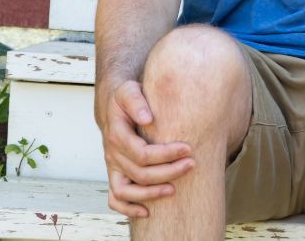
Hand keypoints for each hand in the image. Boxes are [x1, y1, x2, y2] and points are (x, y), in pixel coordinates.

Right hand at [99, 80, 194, 217]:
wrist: (114, 105)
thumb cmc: (127, 97)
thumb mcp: (129, 91)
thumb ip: (137, 101)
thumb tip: (147, 118)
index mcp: (117, 135)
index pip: (141, 153)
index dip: (165, 154)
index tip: (188, 148)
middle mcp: (112, 154)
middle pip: (139, 173)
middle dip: (168, 172)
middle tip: (191, 165)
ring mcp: (112, 166)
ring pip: (125, 191)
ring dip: (150, 194)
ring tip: (174, 190)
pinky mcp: (115, 174)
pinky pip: (115, 198)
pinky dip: (128, 209)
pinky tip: (148, 212)